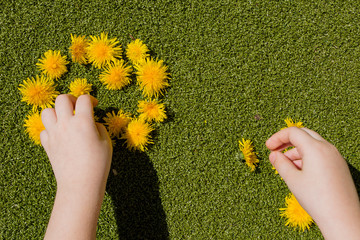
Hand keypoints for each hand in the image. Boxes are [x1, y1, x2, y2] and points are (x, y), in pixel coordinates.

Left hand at [41, 94, 112, 238]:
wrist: (80, 184)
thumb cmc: (98, 164)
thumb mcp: (106, 142)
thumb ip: (98, 127)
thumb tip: (90, 122)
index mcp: (83, 122)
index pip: (84, 99)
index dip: (90, 99)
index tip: (94, 105)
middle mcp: (66, 124)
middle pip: (62, 99)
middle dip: (71, 99)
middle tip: (77, 107)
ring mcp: (54, 134)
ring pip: (47, 111)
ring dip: (57, 112)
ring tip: (65, 119)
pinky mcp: (47, 144)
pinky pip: (44, 129)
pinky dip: (51, 129)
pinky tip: (60, 135)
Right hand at [266, 127, 359, 239]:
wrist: (342, 218)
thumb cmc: (317, 199)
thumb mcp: (292, 180)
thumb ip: (280, 164)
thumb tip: (274, 155)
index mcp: (315, 148)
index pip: (293, 132)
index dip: (277, 137)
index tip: (268, 147)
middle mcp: (328, 148)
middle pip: (304, 134)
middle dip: (287, 140)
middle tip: (275, 150)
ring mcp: (336, 157)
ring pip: (312, 144)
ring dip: (297, 150)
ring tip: (286, 166)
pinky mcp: (339, 166)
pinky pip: (321, 153)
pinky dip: (307, 157)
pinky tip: (300, 171)